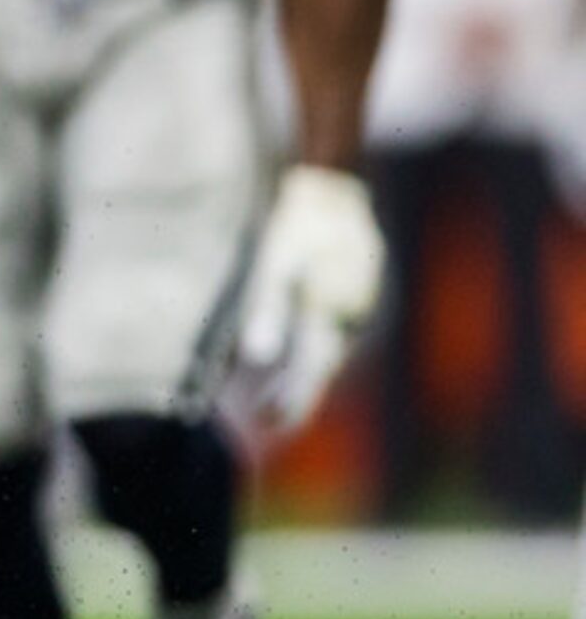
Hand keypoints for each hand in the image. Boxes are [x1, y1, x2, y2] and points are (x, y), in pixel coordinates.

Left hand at [236, 166, 384, 432]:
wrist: (334, 195)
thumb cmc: (296, 227)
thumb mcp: (275, 262)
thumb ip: (267, 309)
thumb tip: (257, 357)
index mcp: (331, 307)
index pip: (310, 366)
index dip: (291, 398)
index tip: (268, 422)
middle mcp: (353, 313)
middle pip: (322, 365)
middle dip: (297, 395)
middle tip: (268, 423)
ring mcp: (361, 309)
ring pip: (331, 352)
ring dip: (306, 377)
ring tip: (275, 408)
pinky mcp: (360, 304)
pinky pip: (336, 336)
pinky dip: (316, 353)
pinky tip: (296, 368)